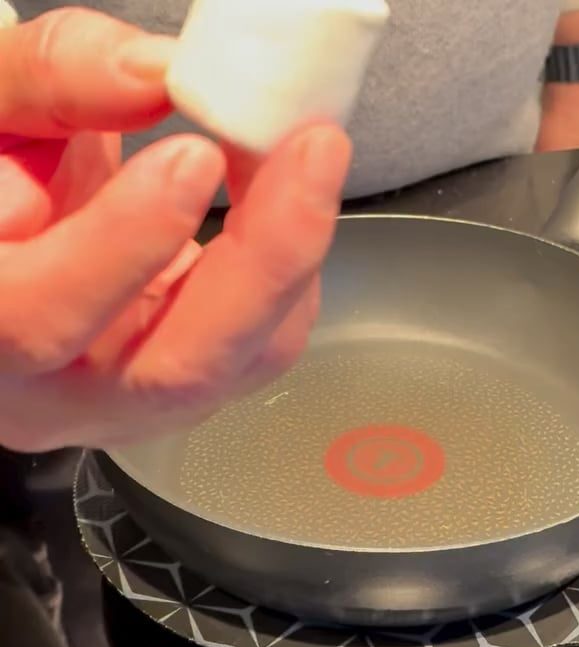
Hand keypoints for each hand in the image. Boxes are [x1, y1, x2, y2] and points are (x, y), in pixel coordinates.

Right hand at [0, 9, 350, 451]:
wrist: (10, 248)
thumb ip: (49, 82)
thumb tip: (155, 76)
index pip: (38, 317)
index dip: (122, 246)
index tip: (194, 157)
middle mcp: (62, 391)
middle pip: (176, 370)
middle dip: (263, 263)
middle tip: (311, 154)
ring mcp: (138, 399)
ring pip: (242, 363)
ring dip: (294, 257)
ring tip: (304, 159)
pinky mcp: (192, 387)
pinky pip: (266, 345)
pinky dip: (292, 270)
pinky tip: (284, 204)